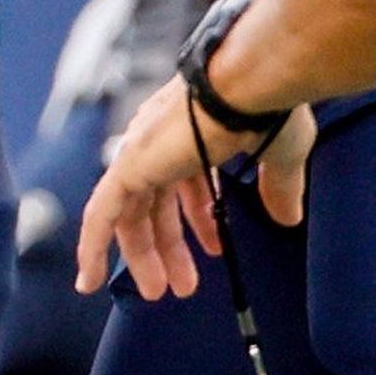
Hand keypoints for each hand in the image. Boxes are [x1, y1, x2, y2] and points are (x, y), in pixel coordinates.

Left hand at [73, 75, 314, 302]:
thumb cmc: (268, 108)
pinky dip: (92, 245)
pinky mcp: (129, 165)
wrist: (252, 82)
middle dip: (168, 244)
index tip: (214, 249)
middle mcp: (159, 138)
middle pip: (155, 201)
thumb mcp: (277, 157)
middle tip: (181, 285)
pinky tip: (88, 280)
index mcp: (191, 129)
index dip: (197, 217)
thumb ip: (277, 188)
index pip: (183, 180)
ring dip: (142, 255)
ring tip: (159, 292)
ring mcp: (142, 151)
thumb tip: (287, 218)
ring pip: (130, 213)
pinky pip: (101, 212)